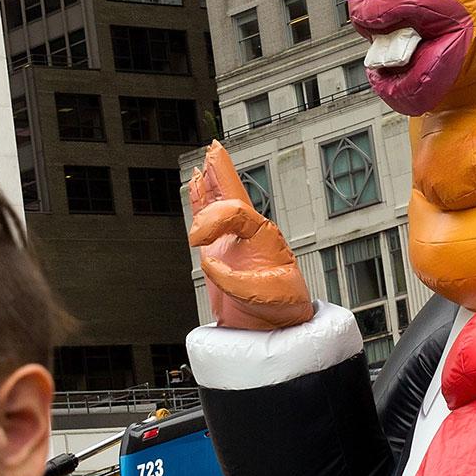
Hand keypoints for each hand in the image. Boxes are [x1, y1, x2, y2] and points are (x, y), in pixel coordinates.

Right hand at [187, 143, 312, 330]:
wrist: (274, 328)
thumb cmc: (280, 309)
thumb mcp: (265, 296)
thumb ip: (235, 280)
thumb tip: (208, 262)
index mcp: (264, 234)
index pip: (234, 211)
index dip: (212, 220)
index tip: (196, 243)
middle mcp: (249, 232)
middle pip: (233, 193)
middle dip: (223, 171)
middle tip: (214, 148)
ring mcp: (234, 240)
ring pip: (220, 202)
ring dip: (212, 182)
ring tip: (205, 161)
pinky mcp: (220, 251)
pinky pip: (208, 219)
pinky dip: (201, 202)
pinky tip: (197, 186)